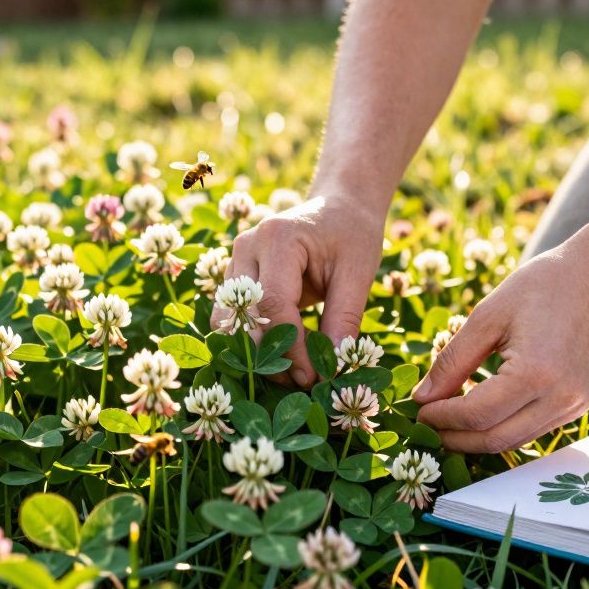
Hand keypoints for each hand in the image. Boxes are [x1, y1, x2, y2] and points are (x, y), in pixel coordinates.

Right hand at [212, 193, 384, 386]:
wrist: (339, 207)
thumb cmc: (352, 234)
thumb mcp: (358, 272)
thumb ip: (344, 318)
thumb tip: (332, 367)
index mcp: (278, 238)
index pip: (274, 304)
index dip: (290, 346)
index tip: (312, 376)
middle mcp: (247, 247)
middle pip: (243, 314)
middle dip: (269, 354)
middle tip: (301, 381)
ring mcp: (236, 261)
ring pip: (229, 320)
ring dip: (255, 350)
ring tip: (289, 372)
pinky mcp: (235, 277)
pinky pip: (233, 317)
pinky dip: (252, 340)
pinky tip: (279, 357)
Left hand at [413, 248, 588, 452]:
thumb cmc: (543, 286)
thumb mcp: (488, 316)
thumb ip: (453, 360)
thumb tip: (423, 398)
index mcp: (536, 373)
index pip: (477, 415)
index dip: (442, 419)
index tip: (418, 411)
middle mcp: (559, 398)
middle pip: (494, 439)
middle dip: (455, 437)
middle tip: (426, 425)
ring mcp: (573, 406)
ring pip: (513, 441)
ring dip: (476, 437)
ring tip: (446, 421)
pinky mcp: (577, 406)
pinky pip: (531, 430)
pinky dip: (501, 427)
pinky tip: (479, 411)